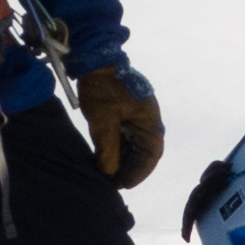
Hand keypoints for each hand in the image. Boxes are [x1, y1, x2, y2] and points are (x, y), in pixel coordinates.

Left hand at [79, 63, 165, 186]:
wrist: (95, 60)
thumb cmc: (102, 91)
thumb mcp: (103, 124)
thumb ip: (108, 151)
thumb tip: (109, 173)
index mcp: (150, 122)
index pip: (150, 155)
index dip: (138, 173)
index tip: (122, 185)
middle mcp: (148, 120)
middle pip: (144, 151)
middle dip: (130, 169)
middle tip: (113, 183)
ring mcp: (139, 114)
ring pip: (135, 144)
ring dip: (124, 159)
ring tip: (109, 173)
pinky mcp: (127, 110)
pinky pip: (127, 134)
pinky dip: (119, 147)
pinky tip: (106, 157)